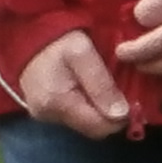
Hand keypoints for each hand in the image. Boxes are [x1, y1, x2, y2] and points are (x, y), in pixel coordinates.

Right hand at [13, 28, 133, 138]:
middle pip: (94, 129)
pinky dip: (88, 106)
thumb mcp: (83, 53)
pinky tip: (90, 88)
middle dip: (112, 114)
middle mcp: (48, 115)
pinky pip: (75, 116)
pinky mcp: (44, 110)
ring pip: (86, 124)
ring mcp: (44, 114)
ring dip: (100, 110)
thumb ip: (101, 84)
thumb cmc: (58, 39)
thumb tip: (121, 115)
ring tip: (103, 86)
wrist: (29, 33)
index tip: (132, 100)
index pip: (100, 128)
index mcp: (57, 103)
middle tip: (120, 90)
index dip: (122, 118)